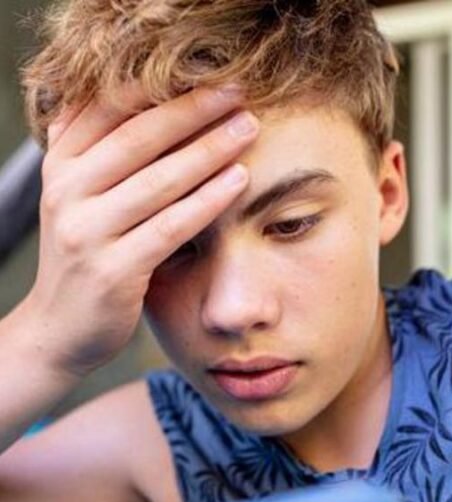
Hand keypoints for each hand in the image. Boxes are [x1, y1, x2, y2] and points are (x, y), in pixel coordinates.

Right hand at [21, 83, 258, 377]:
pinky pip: (170, 227)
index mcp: (60, 167)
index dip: (162, 89)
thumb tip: (123, 102)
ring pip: (158, 180)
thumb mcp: (76, 200)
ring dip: (209, 150)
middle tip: (239, 94)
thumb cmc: (83, 259)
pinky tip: (238, 180)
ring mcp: (86, 232)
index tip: (211, 77)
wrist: (59, 329)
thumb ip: (94, 155)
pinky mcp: (113, 270)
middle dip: (193, 111)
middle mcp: (66, 193)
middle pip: (138, 138)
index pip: (109, 111)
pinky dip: (207, 200)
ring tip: (247, 128)